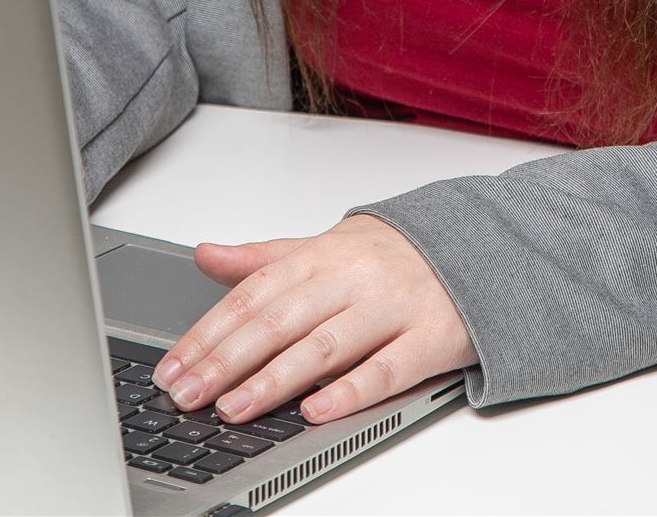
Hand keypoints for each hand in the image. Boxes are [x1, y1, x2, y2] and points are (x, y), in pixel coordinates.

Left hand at [150, 216, 476, 426]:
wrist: (482, 247)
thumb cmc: (397, 254)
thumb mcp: (329, 245)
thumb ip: (266, 258)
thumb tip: (206, 255)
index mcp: (326, 252)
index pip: (255, 292)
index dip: (210, 331)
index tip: (173, 366)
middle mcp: (356, 276)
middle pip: (283, 320)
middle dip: (228, 360)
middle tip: (188, 394)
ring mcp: (395, 307)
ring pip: (327, 345)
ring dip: (276, 379)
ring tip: (235, 407)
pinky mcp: (431, 338)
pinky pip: (388, 368)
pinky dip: (352, 391)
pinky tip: (317, 411)